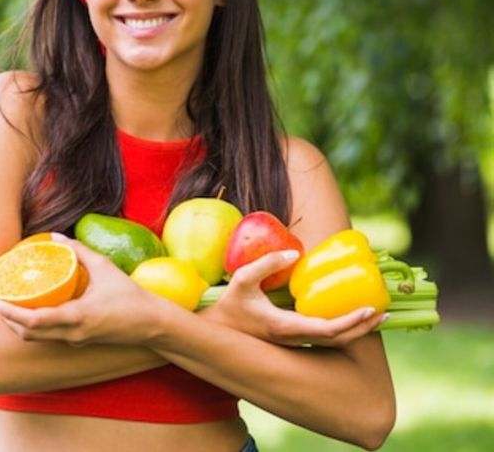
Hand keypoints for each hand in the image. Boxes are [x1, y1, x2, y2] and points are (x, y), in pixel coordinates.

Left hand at [0, 235, 183, 346]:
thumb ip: (79, 250)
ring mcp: (75, 341)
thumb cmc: (131, 296)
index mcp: (77, 317)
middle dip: (8, 319)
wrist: (152, 324)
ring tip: (8, 305)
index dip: (10, 313)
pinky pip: (49, 337)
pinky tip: (31, 311)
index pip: (34, 321)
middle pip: (28, 334)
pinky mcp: (79, 342)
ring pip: (37, 339)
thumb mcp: (104, 267)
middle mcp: (72, 333)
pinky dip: (34, 327)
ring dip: (19, 325)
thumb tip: (56, 236)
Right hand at [204, 250, 386, 347]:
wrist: (215, 331)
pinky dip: (343, 330)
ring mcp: (293, 344)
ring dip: (356, 332)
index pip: (328, 331)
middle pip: (338, 341)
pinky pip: (324, 339)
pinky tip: (349, 317)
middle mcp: (293, 340)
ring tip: (374, 316)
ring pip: (333, 344)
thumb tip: (296, 255)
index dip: (351, 322)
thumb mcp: (242, 278)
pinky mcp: (292, 341)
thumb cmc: (228, 304)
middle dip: (363, 329)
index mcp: (284, 328)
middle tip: (383, 313)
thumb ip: (267, 263)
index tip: (369, 309)